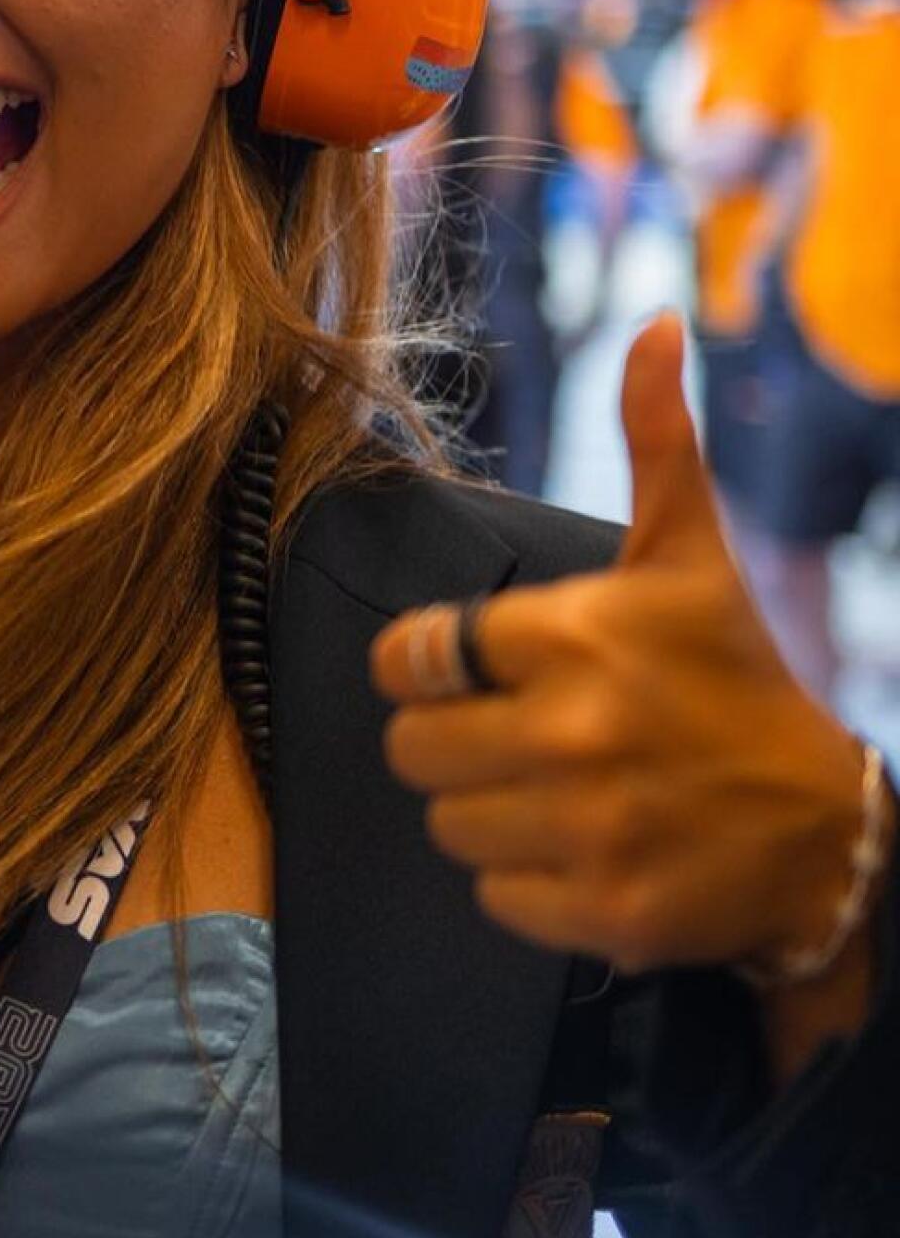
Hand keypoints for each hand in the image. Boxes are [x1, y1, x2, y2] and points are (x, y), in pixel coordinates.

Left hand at [370, 313, 869, 976]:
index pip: (411, 655)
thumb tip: (656, 328)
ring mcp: (589, 825)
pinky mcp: (603, 908)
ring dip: (488, 813)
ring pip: (446, 824)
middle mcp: (575, 730)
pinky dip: (527, 883)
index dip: (430, 665)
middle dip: (452, 742)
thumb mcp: (688, 557)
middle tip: (519, 737)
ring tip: (557, 791)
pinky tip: (585, 847)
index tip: (468, 672)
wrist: (827, 829)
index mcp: (573, 635)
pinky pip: (492, 898)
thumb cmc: (734, 681)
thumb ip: (654, 440)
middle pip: (412, 748)